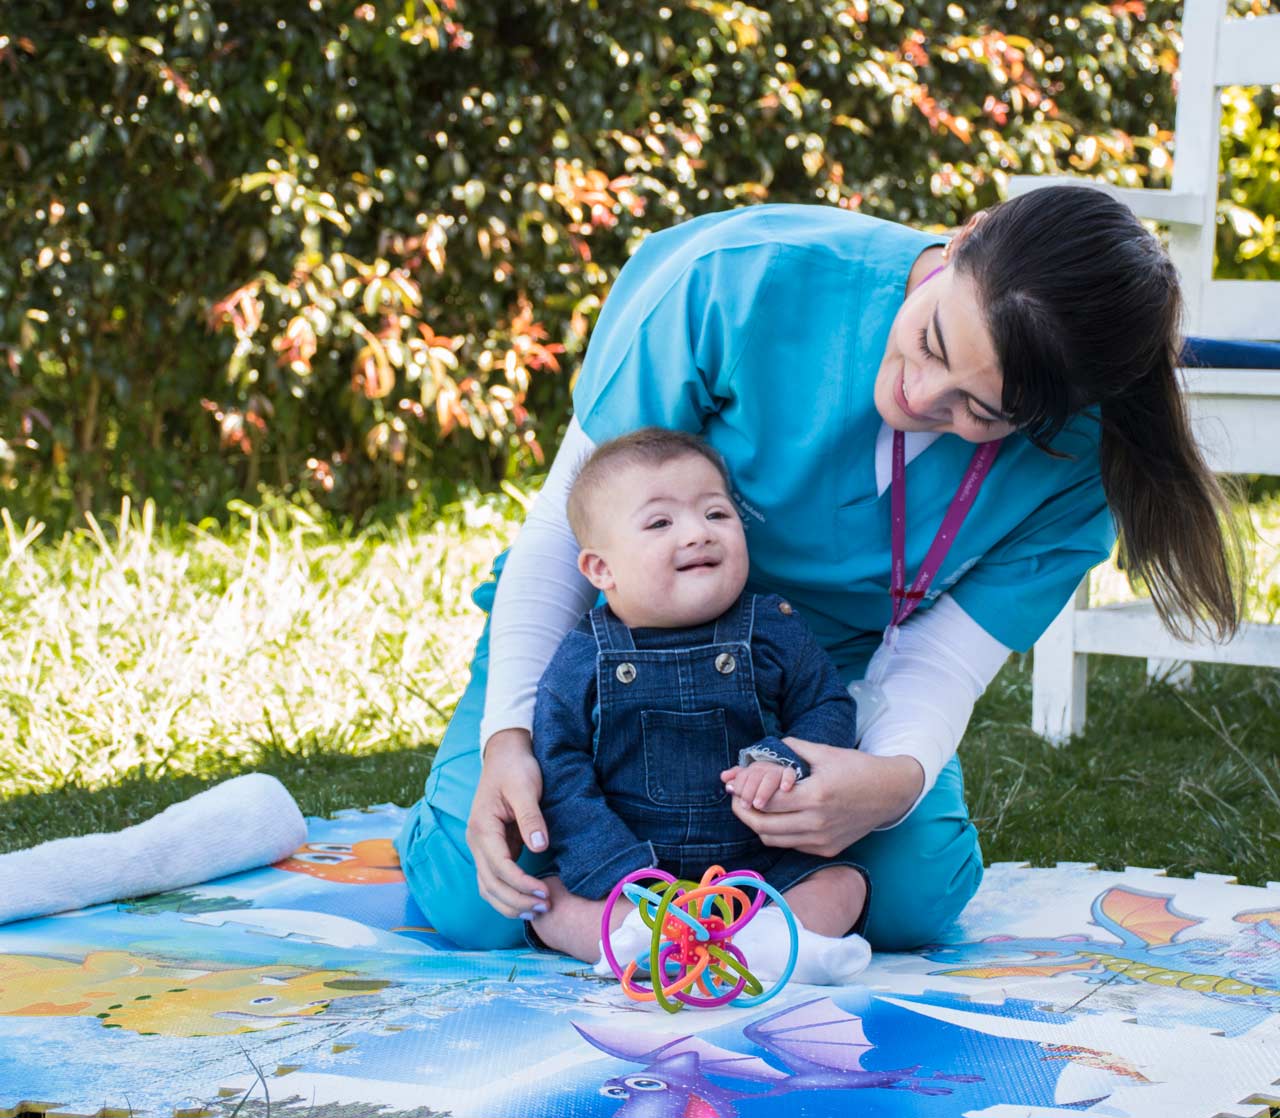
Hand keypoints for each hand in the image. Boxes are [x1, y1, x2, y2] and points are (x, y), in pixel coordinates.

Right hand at [464, 729, 550, 918]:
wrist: (505, 755)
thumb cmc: (516, 769)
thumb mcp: (526, 788)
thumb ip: (531, 818)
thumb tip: (539, 847)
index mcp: (482, 827)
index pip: (499, 867)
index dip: (521, 885)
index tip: (544, 894)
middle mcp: (476, 841)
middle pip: (490, 884)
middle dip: (516, 901)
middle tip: (546, 907)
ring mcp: (481, 846)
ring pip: (488, 887)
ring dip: (510, 904)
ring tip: (537, 911)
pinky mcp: (492, 848)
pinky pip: (494, 879)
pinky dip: (507, 894)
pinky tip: (526, 901)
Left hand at [729, 739, 924, 856]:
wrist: (890, 793)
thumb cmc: (857, 768)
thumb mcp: (825, 752)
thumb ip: (792, 749)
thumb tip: (764, 747)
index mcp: (816, 796)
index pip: (767, 802)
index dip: (745, 795)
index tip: (734, 786)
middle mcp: (818, 823)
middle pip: (764, 826)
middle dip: (744, 813)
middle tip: (736, 800)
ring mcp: (823, 840)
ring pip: (775, 840)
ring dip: (758, 826)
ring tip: (751, 809)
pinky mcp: (827, 849)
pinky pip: (792, 845)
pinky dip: (778, 833)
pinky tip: (776, 818)